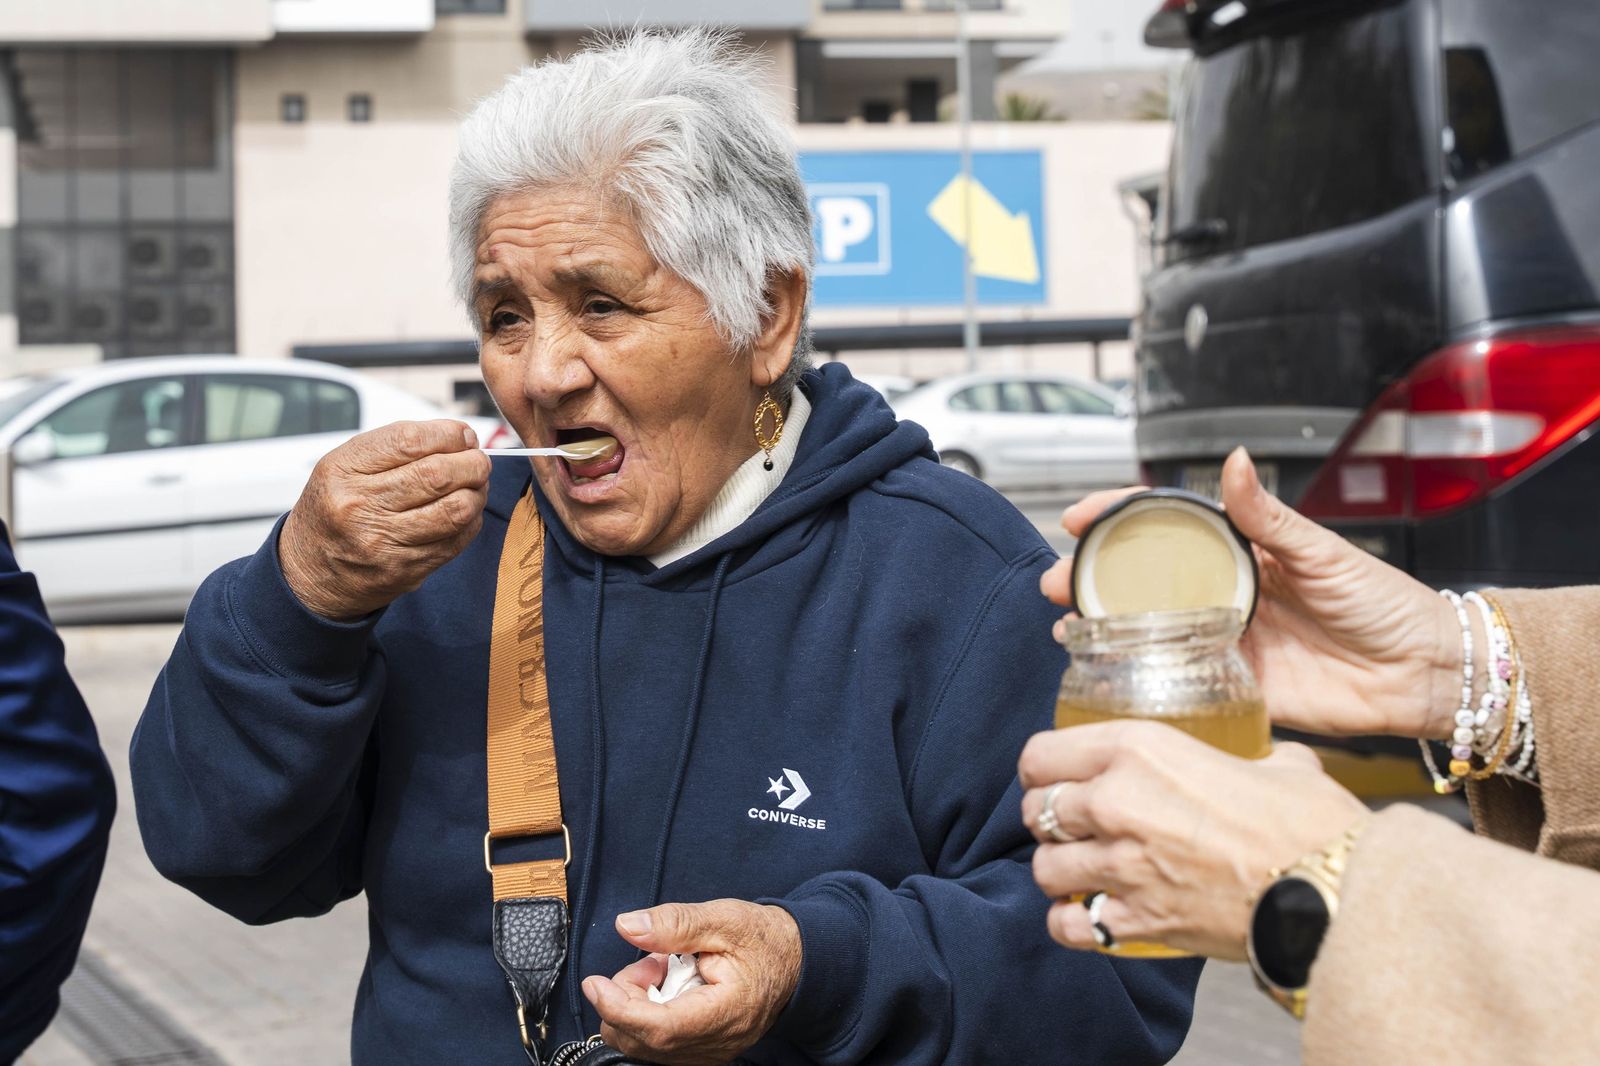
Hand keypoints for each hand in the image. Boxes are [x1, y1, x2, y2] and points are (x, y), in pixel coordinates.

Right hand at [279, 420, 491, 619]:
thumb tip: (460, 436)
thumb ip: (396, 448)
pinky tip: (466, 512)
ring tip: (476, 485)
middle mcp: (360, 506)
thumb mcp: (344, 467)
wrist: (310, 575)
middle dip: (472, 463)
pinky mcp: (405, 571)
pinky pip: (455, 541)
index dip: (448, 434)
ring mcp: (383, 543)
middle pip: (437, 475)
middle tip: (479, 461)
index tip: (464, 435)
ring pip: (455, 510)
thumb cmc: (335, 510)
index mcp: (343, 471)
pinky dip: (471, 522)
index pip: (409, 441)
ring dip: (478, 493)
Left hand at [582, 900, 801, 1064]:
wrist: (796, 961)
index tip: (595, 983)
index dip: (619, 1007)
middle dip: (627, 998)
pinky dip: (647, 1015)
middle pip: (643, 1041)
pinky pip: (656, 1044)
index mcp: (726, 1012)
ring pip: (644, 1045)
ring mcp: (709, 1052)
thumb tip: (629, 926)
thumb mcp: (725, 919)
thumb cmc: (765, 940)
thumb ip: (675, 923)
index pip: (660, 1027)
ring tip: (663, 969)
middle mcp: (716, 1044)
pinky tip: (667, 987)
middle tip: (652, 960)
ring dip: (636, 1005)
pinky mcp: (701, 1050)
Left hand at [1019, 720, 1367, 959]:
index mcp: (1140, 749)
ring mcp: (1122, 865)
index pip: (1042, 754)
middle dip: (1049, 819)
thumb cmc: (1313, 824)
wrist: (1334, 892)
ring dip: (1059, 870)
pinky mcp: (1137, 920)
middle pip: (1037, 810)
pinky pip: (1069, 925)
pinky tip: (1089, 915)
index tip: (1052, 777)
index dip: (1042, 768)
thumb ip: (1253, 757)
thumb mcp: (1280, 764)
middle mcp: (1117, 802)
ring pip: (1044, 867)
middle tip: (1073, 827)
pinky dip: (1072, 923)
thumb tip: (1266, 762)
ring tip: (1082, 871)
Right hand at [1040, 447, 1463, 741]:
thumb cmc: (1383, 603)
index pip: (1165, 526)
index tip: (1076, 517)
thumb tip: (1233, 460)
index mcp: (1241, 551)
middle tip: (1056, 582)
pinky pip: (1175, 679)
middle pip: (1140, 580)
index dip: (1116, 518)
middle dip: (1089, 577)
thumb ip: (1269, 515)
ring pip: (1146, 628)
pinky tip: (1102, 671)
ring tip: (1067, 624)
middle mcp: (1222, 593)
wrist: (1421, 672)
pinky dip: (1135, 675)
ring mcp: (1222, 639)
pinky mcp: (1232, 685)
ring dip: (1100, 624)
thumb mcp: (1322, 552)